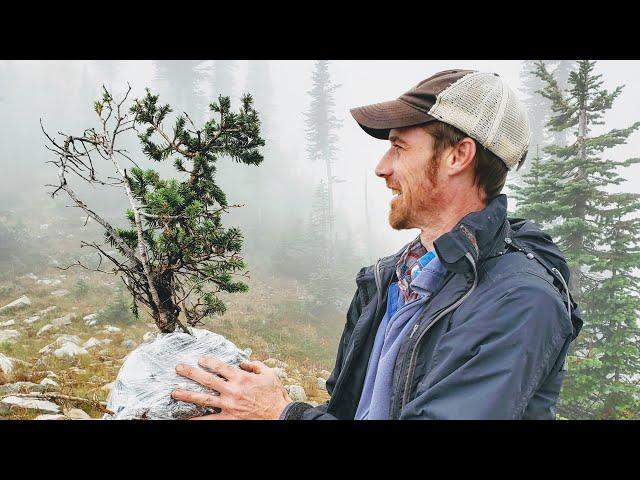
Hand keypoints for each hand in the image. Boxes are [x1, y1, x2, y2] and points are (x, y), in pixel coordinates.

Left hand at [171, 357, 292, 419]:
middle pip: (207, 380)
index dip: (209, 362)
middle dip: (191, 373)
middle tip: (179, 368)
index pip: (220, 366)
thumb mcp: (269, 374)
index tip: (200, 359)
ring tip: (174, 392)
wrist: (280, 415)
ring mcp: (229, 405)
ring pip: (204, 399)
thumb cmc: (275, 394)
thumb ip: (255, 365)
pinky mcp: (229, 418)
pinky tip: (185, 419)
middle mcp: (232, 390)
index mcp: (241, 377)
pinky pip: (210, 420)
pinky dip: (197, 419)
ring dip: (188, 394)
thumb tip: (243, 362)